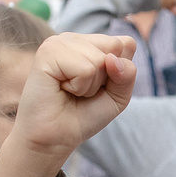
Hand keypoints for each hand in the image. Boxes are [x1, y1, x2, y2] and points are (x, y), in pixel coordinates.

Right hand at [0, 34, 138, 176]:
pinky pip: (85, 68)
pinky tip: (61, 89)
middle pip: (115, 46)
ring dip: (90, 85)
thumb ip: (127, 74)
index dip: (120, 73)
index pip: (126, 43)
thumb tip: (112, 58)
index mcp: (89, 43)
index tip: (98, 87)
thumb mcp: (118, 96)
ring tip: (71, 91)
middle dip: (105, 77)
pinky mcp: (47, 53)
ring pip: (100, 59)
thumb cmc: (83, 115)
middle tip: (82, 90)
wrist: (56, 138)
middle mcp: (73, 38)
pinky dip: (79, 87)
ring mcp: (58, 43)